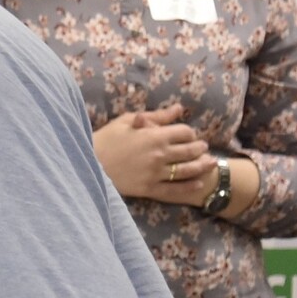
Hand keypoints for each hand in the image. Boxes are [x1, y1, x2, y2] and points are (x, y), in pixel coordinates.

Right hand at [93, 105, 211, 204]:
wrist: (87, 162)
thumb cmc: (106, 138)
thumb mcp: (127, 121)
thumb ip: (155, 116)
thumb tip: (177, 108)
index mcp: (155, 136)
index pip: (184, 132)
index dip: (189, 132)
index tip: (188, 134)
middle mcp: (160, 155)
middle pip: (190, 151)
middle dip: (199, 148)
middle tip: (202, 147)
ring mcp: (156, 173)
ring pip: (187, 170)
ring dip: (202, 166)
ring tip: (209, 162)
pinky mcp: (150, 188)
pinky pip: (175, 189)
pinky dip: (190, 186)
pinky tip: (197, 182)